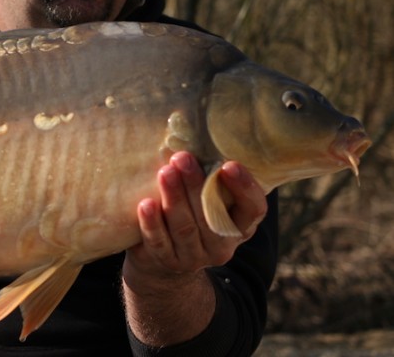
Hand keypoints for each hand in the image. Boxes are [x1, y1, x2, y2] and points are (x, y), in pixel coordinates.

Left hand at [121, 152, 267, 345]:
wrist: (163, 264)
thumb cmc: (190, 217)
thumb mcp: (206, 202)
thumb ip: (209, 179)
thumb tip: (195, 133)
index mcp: (239, 226)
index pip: (253, 210)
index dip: (244, 188)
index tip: (230, 164)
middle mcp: (221, 245)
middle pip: (211, 215)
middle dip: (195, 184)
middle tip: (182, 158)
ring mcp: (193, 257)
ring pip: (185, 227)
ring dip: (174, 198)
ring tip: (164, 173)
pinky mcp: (166, 261)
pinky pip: (159, 242)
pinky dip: (152, 223)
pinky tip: (145, 204)